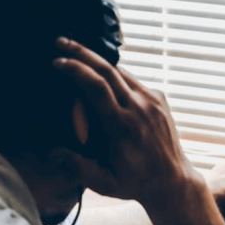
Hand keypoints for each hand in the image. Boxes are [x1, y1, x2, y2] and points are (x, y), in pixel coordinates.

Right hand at [50, 37, 204, 208]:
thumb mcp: (103, 182)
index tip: (57, 62)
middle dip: (82, 52)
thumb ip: (76, 166)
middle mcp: (139, 109)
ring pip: (121, 72)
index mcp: (122, 127)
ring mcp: (152, 102)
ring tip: (77, 56)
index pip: (97, 88)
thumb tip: (50, 153)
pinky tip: (102, 79)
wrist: (173, 182)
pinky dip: (116, 77)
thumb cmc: (135, 183)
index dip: (77, 70)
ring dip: (98, 63)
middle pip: (108, 70)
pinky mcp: (160, 99)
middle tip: (60, 41)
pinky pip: (133, 82)